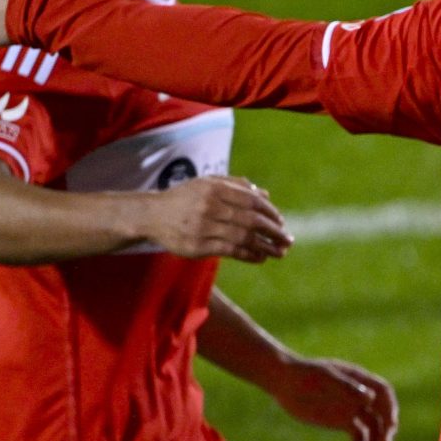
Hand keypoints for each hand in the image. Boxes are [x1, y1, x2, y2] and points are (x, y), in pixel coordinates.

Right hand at [140, 174, 293, 262]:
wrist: (152, 215)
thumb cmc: (185, 198)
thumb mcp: (208, 184)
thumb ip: (237, 186)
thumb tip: (266, 195)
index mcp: (215, 189)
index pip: (252, 201)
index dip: (270, 213)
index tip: (281, 222)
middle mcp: (210, 207)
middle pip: (251, 221)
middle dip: (274, 232)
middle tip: (288, 240)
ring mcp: (203, 227)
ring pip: (243, 238)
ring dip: (266, 246)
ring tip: (280, 252)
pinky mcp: (198, 246)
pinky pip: (230, 251)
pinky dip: (249, 255)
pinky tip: (261, 257)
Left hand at [269, 355, 398, 440]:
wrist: (285, 382)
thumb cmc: (305, 374)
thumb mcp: (326, 378)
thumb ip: (348, 388)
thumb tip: (371, 398)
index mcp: (359, 379)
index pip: (383, 392)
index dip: (390, 407)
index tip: (389, 422)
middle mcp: (359, 394)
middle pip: (382, 411)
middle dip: (387, 427)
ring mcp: (350, 408)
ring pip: (372, 424)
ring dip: (376, 438)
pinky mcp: (340, 420)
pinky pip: (357, 433)